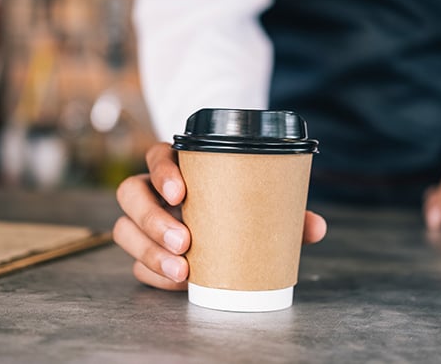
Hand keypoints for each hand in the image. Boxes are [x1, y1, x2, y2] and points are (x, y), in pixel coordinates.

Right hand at [113, 142, 327, 289]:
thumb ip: (283, 212)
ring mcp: (144, 221)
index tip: (180, 192)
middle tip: (185, 242)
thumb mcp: (257, 203)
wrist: (219, 223)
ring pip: (124, 229)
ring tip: (181, 271)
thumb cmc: (235, 204)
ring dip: (149, 251)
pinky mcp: (143, 250)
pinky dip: (153, 274)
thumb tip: (316, 227)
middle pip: (131, 193)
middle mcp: (153, 191)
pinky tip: (176, 283)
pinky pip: (135, 263)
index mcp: (179, 167)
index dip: (162, 171)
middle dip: (153, 219)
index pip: (156, 156)